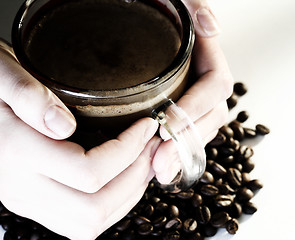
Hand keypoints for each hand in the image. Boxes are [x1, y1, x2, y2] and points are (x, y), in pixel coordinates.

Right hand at [0, 43, 159, 239]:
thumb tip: (63, 125)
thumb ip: (26, 96)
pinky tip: (123, 179)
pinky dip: (112, 205)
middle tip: (151, 147)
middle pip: (94, 207)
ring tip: (143, 163)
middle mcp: (23, 187)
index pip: (89, 171)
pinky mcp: (36, 204)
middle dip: (135, 177)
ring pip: (90, 224)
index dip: (128, 151)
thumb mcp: (3, 75)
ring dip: (127, 195)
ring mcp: (29, 201)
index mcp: (17, 152)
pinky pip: (80, 224)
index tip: (146, 127)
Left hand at [152, 0, 233, 183]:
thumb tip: (210, 26)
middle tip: (159, 162)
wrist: (129, 18)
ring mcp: (191, 98)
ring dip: (181, 153)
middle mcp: (202, 82)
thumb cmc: (155, 10)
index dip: (195, 107)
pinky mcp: (177, 111)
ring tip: (158, 171)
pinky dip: (175, 152)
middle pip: (209, 116)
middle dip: (186, 141)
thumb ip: (194, 7)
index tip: (166, 124)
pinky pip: (186, 135)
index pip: (214, 86)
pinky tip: (158, 167)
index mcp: (207, 59)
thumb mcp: (177, 2)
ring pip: (199, 130)